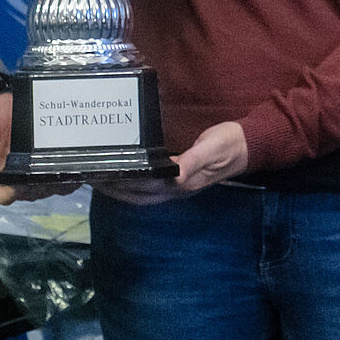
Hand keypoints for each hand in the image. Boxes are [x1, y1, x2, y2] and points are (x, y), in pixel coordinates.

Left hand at [96, 120, 248, 203]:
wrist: (247, 145)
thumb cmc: (229, 145)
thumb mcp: (212, 149)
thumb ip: (195, 161)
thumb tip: (177, 175)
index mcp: (182, 183)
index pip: (144, 189)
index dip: (122, 186)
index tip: (101, 178)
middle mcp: (177, 188)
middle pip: (139, 195)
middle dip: (115, 189)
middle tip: (91, 177)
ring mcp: (178, 184)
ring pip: (143, 193)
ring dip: (122, 188)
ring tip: (102, 177)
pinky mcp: (180, 175)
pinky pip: (151, 183)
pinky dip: (135, 181)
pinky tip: (126, 171)